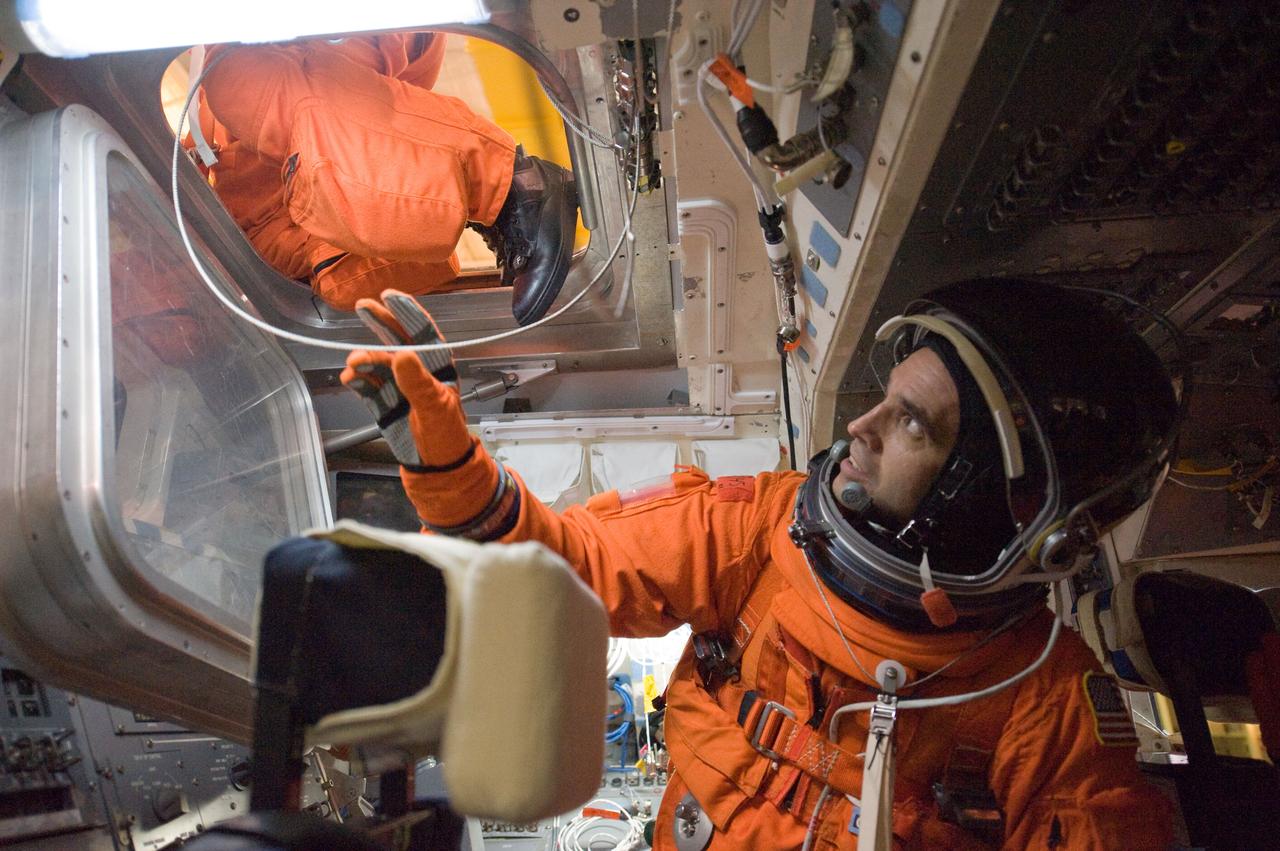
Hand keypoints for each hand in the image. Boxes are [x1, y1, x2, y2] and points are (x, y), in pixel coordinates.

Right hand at [340, 290, 506, 534]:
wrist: (436, 468)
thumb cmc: (446, 435)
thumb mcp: (434, 407)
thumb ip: (417, 382)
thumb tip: (401, 354)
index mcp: (438, 367)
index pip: (423, 332)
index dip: (407, 313)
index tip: (390, 295)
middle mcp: (417, 372)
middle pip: (396, 340)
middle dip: (380, 322)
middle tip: (362, 305)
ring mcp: (398, 387)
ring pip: (378, 363)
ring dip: (365, 359)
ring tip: (354, 362)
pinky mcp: (384, 403)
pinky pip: (367, 385)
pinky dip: (357, 381)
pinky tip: (350, 380)